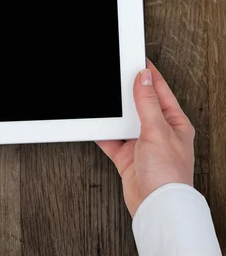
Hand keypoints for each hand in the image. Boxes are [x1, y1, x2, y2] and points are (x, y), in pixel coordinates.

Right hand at [96, 59, 194, 216]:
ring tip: (102, 101)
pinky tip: (94, 125)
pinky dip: (101, 132)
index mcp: (174, 122)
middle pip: (138, 104)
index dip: (147, 74)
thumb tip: (143, 78)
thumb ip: (147, 104)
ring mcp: (141, 144)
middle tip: (113, 76)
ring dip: (112, 114)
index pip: (160, 90)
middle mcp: (158, 132)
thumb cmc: (168, 175)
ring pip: (122, 120)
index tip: (135, 60)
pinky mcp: (126, 157)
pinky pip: (110, 139)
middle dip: (125, 93)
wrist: (156, 208)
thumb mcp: (158, 132)